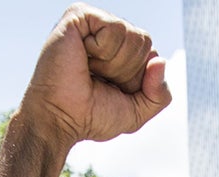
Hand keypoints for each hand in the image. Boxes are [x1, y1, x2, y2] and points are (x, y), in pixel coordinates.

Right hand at [17, 7, 170, 150]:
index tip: (110, 89)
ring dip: (112, 63)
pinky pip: (115, 28)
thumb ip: (160, 94)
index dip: (136, 79)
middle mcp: (107, 33)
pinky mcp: (79, 15)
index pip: (151, 54)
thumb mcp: (136, 112)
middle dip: (125, 70)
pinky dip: (102, 51)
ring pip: (132, 35)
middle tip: (97, 79)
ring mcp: (93, 22)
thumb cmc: (91, 116)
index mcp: (120, 50)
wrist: (59, 119)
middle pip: (144, 41)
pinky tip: (83, 56)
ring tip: (88, 68)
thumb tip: (160, 61)